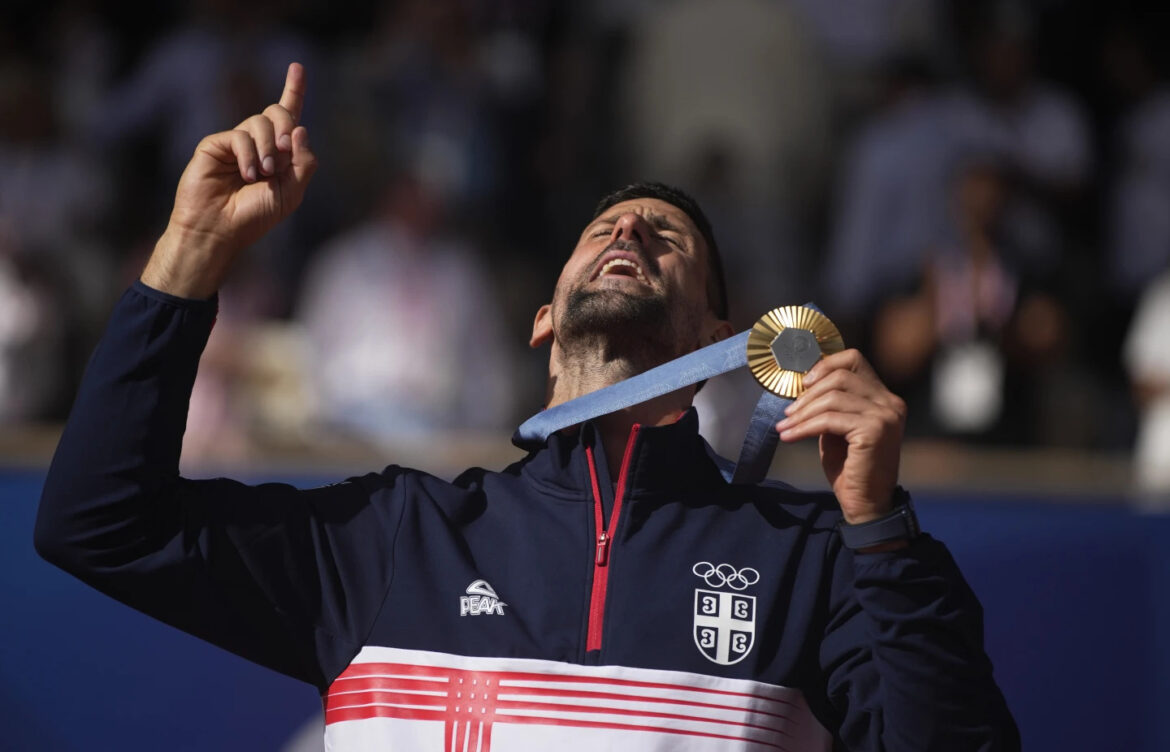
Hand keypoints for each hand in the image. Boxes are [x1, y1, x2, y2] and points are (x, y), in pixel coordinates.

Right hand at [141, 62, 316, 298]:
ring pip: (260, 122)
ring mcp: (235, 142)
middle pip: (278, 113)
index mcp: (278, 153)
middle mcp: (257, 143)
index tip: (298, 67)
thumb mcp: (291, 194)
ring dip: (268, 149)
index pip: (288, 115)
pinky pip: (239, 136)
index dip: (294, 90)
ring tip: (262, 175)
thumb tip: (300, 129)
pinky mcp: (215, 144)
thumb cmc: (254, 217)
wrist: (220, 230)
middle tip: (283, 153)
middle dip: (286, 127)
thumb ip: (303, 164)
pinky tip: (248, 176)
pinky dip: (249, 155)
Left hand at [775, 349, 905, 524]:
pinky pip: (829, 420)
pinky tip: (789, 435)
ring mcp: (885, 416)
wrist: (866, 504)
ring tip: (785, 426)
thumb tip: (804, 384)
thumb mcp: (838, 428)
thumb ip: (830, 405)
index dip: (825, 365)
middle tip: (787, 412)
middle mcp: (890, 402)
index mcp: (885, 397)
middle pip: (839, 377)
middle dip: (807, 394)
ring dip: (802, 413)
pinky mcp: (874, 431)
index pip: (854, 359)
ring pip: (832, 398)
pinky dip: (804, 427)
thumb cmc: (850, 468)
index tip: (803, 384)